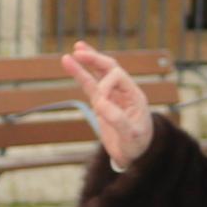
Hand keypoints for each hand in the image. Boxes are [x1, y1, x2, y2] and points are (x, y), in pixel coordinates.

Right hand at [63, 42, 153, 167]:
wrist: (135, 156)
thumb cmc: (137, 145)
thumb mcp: (131, 135)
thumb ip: (118, 119)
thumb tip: (100, 103)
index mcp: (134, 95)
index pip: (117, 76)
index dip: (105, 85)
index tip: (100, 104)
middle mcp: (123, 92)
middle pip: (109, 67)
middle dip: (94, 59)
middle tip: (78, 51)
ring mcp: (111, 96)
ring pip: (98, 73)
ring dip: (86, 61)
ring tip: (73, 50)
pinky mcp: (101, 103)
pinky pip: (89, 85)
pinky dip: (80, 74)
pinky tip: (69, 63)